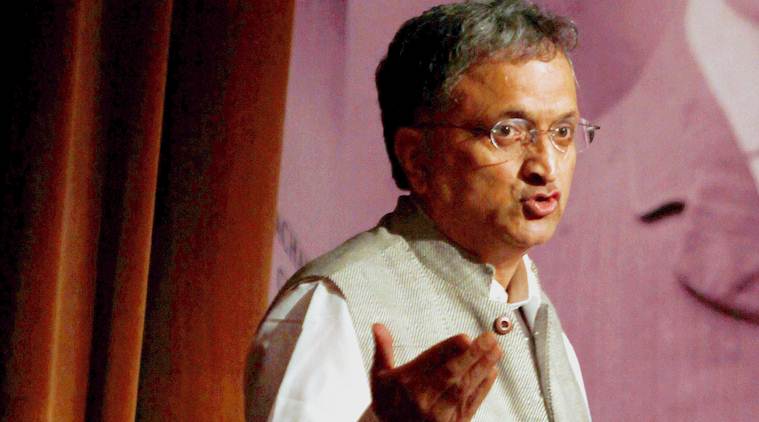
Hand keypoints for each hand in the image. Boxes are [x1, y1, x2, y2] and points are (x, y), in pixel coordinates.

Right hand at [370, 323, 501, 421]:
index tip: (465, 337)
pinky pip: (471, 404)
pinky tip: (491, 372)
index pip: (431, 362)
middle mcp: (423, 400)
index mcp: (406, 384)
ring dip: (482, 368)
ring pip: (464, 388)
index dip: (450, 349)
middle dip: (472, 355)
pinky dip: (483, 388)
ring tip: (495, 350)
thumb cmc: (387, 403)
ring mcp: (439, 415)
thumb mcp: (379, 377)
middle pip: (451, 375)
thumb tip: (378, 326)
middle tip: (488, 338)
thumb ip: (382, 349)